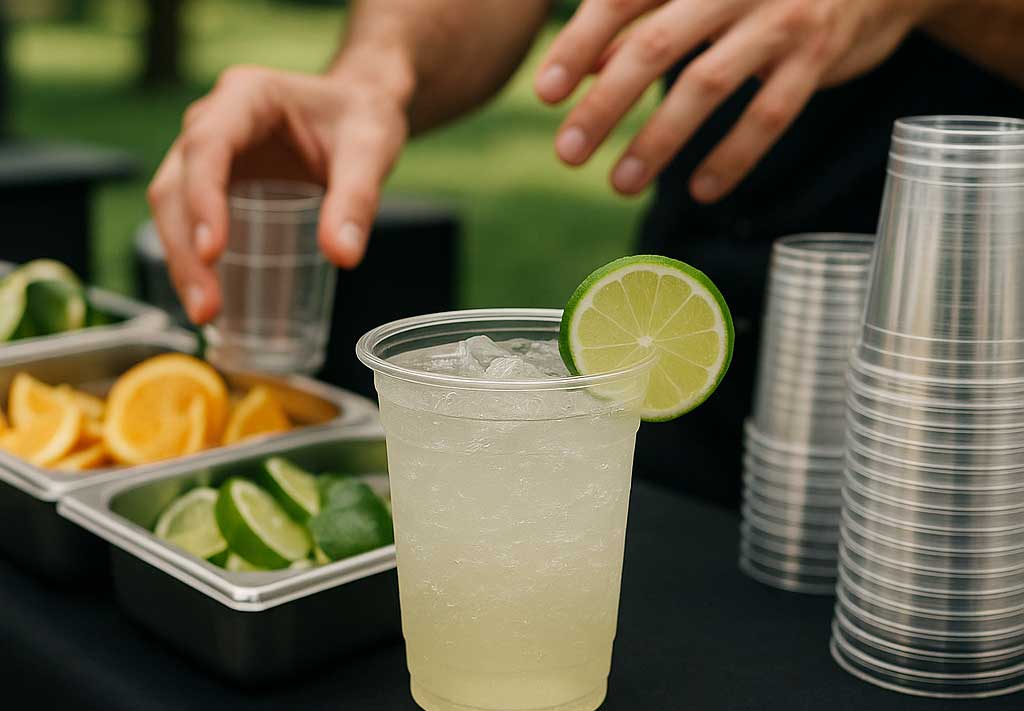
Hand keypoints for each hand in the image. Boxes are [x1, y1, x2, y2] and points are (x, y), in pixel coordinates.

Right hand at [147, 64, 409, 322]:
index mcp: (247, 96)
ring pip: (172, 207)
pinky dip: (194, 261)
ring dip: (182, 262)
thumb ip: (357, 199)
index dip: (203, 199)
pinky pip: (190, 222)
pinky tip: (211, 299)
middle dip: (185, 249)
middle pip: (177, 185)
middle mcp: (214, 121)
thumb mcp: (371, 151)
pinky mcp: (215, 183)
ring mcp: (207, 154)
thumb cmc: (361, 118)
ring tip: (207, 313)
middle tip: (207, 308)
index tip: (212, 252)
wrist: (358, 107)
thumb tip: (342, 256)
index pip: (207, 146)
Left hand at [535, 0, 941, 200]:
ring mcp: (781, 18)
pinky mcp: (818, 56)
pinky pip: (768, 115)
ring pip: (706, 86)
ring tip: (619, 183)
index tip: (544, 93)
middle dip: (604, 106)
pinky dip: (732, 157)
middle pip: (655, 46)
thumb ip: (647, 18)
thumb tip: (588, 65)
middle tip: (567, 152)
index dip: (578, 44)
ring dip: (658, 141)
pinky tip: (700, 191)